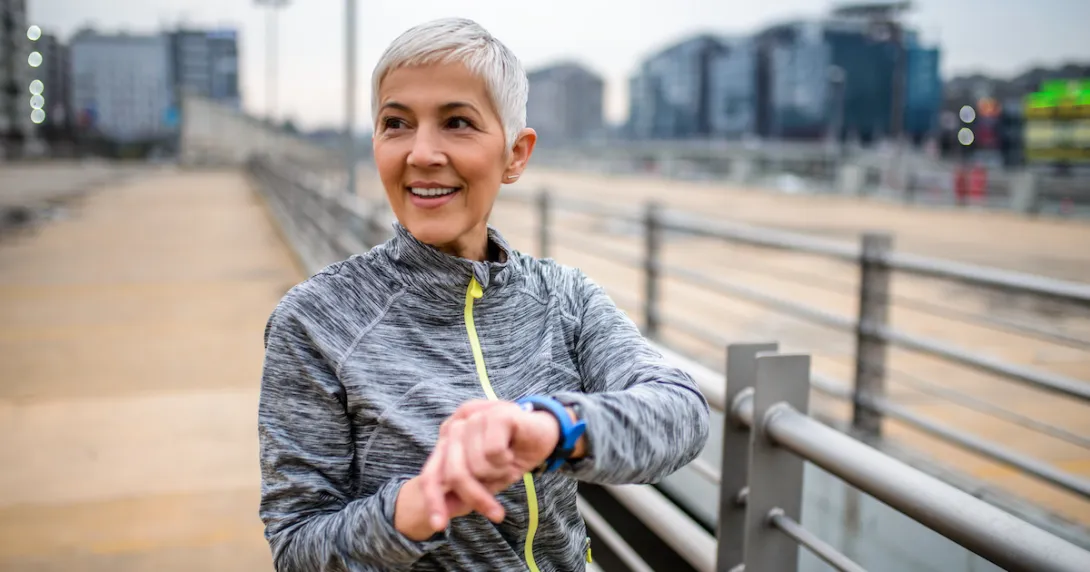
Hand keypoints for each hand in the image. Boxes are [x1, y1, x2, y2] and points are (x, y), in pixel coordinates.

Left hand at [419, 400, 560, 530]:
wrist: (547, 432)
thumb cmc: (513, 454)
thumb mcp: (486, 479)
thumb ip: (464, 490)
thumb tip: (441, 516)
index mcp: (448, 438)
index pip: (431, 474)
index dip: (434, 501)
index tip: (440, 525)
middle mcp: (457, 424)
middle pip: (454, 474)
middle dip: (476, 497)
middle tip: (496, 512)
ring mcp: (475, 416)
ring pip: (476, 465)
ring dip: (497, 473)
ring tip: (507, 462)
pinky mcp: (495, 414)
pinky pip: (493, 452)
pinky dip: (506, 459)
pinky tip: (512, 450)